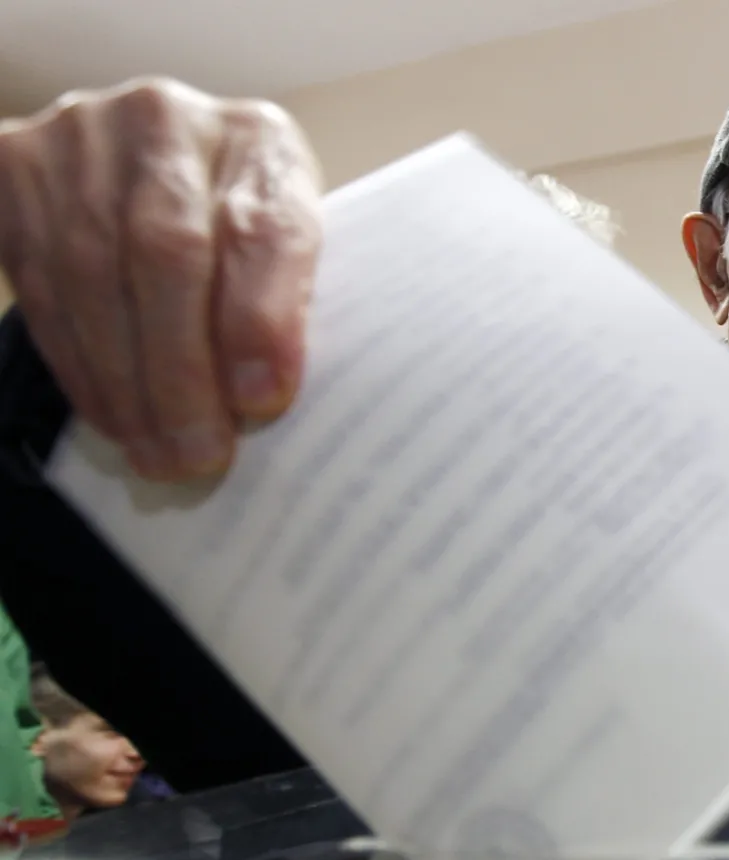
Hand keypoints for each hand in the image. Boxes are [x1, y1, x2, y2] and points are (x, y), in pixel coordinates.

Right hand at [0, 78, 321, 479]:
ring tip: (158, 454)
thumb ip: (286, 303)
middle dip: (181, 371)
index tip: (264, 398)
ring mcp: (81, 136)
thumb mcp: (286, 254)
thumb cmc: (239, 232)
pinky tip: (114, 417)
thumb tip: (260, 399)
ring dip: (126, 384)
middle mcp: (166, 119)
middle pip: (166, 251)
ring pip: (93, 274)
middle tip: (200, 455)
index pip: (263, 225)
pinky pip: (42, 284)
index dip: (262, 317)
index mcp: (258, 138)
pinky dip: (82, 366)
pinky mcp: (12, 166)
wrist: (145, 170)